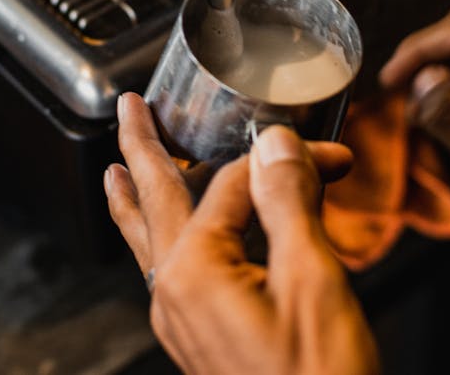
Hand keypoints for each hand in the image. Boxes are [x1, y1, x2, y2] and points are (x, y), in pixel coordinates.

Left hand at [104, 94, 378, 374]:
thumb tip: (274, 143)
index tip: (331, 158)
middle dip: (142, 149)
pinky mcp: (198, 340)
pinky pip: (166, 272)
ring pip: (151, 239)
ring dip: (138, 197)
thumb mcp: (314, 281)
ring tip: (118, 170)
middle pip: (152, 202)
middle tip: (129, 110)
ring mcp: (182, 320)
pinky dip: (160, 238)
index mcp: (198, 270)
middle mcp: (175, 293)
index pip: (237, 182)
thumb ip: (289, 202)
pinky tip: (164, 239)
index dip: (287, 159)